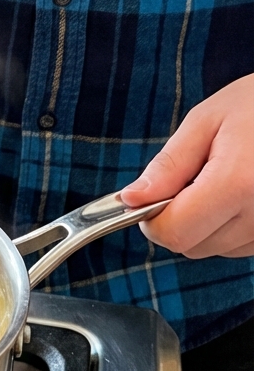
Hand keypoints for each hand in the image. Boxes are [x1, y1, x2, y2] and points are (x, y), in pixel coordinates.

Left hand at [120, 75, 253, 257]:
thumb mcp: (205, 122)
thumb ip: (167, 166)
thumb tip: (131, 199)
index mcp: (239, 183)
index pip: (176, 232)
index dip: (151, 219)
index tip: (146, 197)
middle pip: (192, 246)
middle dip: (175, 218)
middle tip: (189, 178)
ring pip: (214, 248)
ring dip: (203, 223)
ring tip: (220, 178)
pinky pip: (239, 245)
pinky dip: (227, 225)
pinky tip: (237, 192)